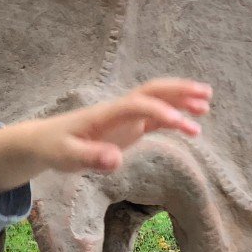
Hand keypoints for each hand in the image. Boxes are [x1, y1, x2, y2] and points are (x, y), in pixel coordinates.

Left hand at [34, 78, 211, 174]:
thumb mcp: (67, 156)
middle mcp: (119, 111)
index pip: (137, 105)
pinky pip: (154, 119)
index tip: (179, 123)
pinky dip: (173, 118)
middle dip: (178, 91)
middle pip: (152, 92)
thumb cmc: (55, 147)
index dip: (158, 110)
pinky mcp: (127, 128)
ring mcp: (124, 118)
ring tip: (207, 105)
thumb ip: (91, 158)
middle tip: (206, 95)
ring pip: (157, 102)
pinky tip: (191, 125)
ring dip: (181, 101)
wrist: (44, 141)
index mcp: (105, 114)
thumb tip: (116, 160)